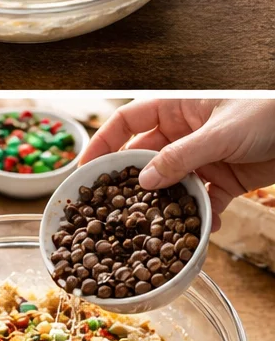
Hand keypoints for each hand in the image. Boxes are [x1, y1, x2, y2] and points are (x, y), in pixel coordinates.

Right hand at [80, 97, 274, 219]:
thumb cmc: (266, 111)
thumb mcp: (219, 132)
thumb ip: (181, 156)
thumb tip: (143, 180)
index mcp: (176, 108)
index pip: (127, 122)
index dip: (103, 143)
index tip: (84, 169)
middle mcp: (185, 133)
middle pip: (147, 158)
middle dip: (132, 183)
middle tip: (113, 210)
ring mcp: (205, 157)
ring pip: (174, 185)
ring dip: (168, 206)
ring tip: (156, 230)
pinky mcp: (227, 179)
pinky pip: (206, 202)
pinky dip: (203, 218)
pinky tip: (202, 232)